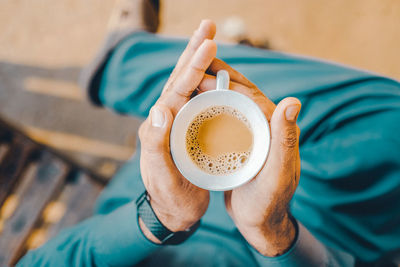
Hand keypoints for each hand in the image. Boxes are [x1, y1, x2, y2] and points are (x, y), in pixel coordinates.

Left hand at [137, 20, 216, 241]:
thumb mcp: (163, 176)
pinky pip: (195, 98)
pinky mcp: (186, 128)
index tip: (208, 44)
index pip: (177, 90)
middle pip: (180, 78)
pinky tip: (213, 72)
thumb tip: (159, 108)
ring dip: (198, 61)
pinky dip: (204, 80)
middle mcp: (165, 119)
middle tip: (206, 26)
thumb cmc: (169, 197)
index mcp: (159, 126)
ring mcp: (176, 122)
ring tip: (209, 40)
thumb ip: (156, 144)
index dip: (192, 66)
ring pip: (188, 85)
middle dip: (193, 51)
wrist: (171, 212)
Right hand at [199, 59, 300, 255]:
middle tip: (188, 69)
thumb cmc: (269, 201)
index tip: (198, 75)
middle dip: (214, 76)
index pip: (249, 93)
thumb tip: (293, 102)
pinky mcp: (240, 139)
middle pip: (238, 91)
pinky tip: (191, 104)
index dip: (224, 81)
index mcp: (275, 126)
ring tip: (187, 82)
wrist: (261, 220)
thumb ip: (285, 139)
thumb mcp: (277, 174)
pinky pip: (223, 114)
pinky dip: (208, 104)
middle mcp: (264, 123)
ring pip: (229, 100)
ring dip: (210, 87)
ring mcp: (251, 130)